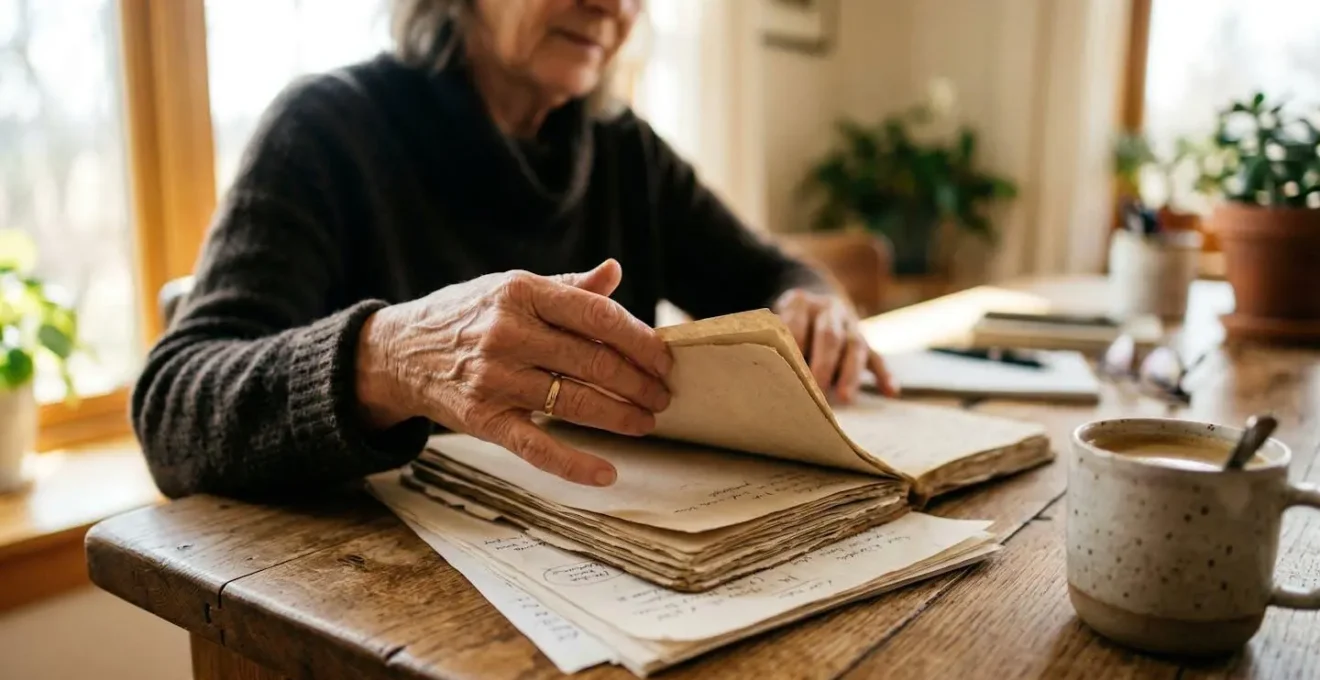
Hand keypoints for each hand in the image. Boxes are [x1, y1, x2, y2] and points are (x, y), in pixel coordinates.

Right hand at [354, 259, 671, 486]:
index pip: (597, 315)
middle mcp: (509, 333)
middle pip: (593, 361)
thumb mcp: (509, 287)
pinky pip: (537, 446)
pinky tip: (607, 474)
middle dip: (638, 382)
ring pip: (575, 402)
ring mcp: (495, 378)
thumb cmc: (465, 315)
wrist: (397, 351)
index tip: (664, 358)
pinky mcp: (483, 418)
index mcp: (522, 291)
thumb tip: (615, 271)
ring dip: (621, 416)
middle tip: (663, 396)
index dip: (639, 339)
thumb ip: (567, 286)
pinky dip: (575, 464)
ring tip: (647, 421)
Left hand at [772, 288, 895, 402]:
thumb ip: (769, 339)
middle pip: (829, 336)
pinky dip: (884, 374)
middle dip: (823, 365)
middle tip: (815, 391)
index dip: (793, 348)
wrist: (811, 301)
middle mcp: (828, 309)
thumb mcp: (772, 320)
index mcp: (799, 301)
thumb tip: (758, 371)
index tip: (787, 372)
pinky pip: (877, 356)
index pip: (796, 324)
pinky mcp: (865, 339)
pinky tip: (891, 392)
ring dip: (851, 373)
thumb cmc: (782, 323)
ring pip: (855, 346)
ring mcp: (850, 323)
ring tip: (847, 398)